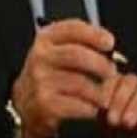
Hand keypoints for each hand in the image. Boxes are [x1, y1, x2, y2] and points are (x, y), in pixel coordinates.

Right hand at [11, 19, 115, 137]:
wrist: (24, 101)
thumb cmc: (50, 73)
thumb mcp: (57, 50)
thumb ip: (79, 43)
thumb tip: (109, 45)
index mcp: (45, 39)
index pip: (71, 29)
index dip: (94, 34)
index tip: (109, 43)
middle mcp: (40, 57)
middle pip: (77, 55)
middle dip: (101, 64)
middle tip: (112, 73)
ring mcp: (40, 80)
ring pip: (81, 83)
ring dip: (100, 91)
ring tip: (104, 95)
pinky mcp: (45, 103)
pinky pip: (79, 105)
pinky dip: (91, 108)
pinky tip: (91, 107)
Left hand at [101, 73, 136, 137]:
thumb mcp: (103, 125)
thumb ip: (100, 111)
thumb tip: (96, 103)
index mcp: (118, 88)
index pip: (113, 78)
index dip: (108, 89)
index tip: (103, 106)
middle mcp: (136, 89)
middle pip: (131, 80)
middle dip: (120, 99)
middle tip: (114, 120)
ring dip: (136, 105)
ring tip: (127, 124)